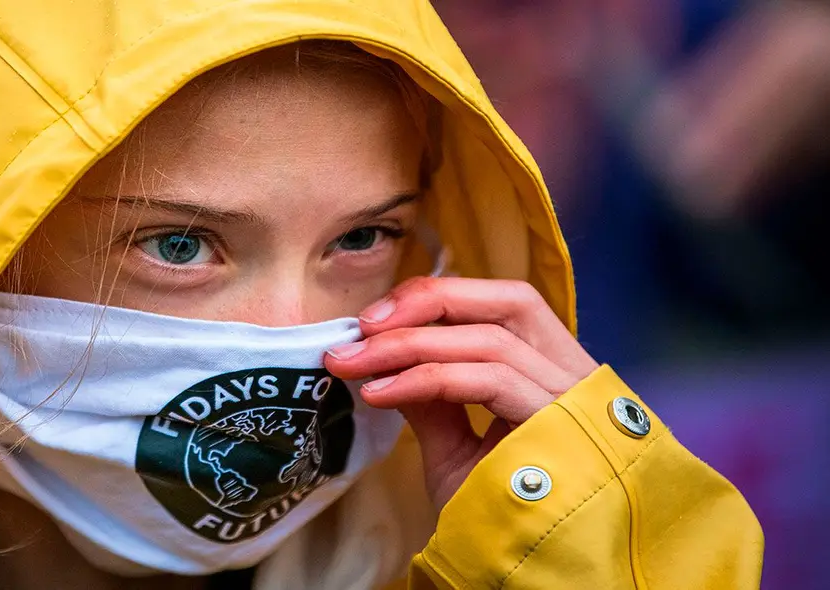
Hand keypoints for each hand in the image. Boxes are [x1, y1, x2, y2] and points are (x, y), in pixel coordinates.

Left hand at [324, 277, 598, 509]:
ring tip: (352, 363)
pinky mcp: (560, 424)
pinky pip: (487, 380)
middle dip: (429, 302)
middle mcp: (571, 374)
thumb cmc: (501, 519)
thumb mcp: (456, 452)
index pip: (502, 305)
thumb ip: (432, 403)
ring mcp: (570, 398)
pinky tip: (379, 392)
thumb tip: (386, 361)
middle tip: (364, 325)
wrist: (530, 579)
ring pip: (488, 340)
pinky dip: (425, 378)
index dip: (439, 298)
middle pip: (507, 302)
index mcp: (551, 372)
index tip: (373, 318)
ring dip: (408, 345)